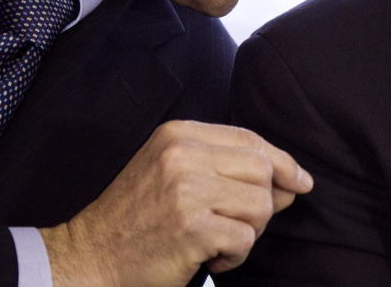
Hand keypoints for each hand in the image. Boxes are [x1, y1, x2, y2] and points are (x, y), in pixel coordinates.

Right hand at [39, 120, 312, 286]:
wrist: (90, 256)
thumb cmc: (136, 219)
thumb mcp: (174, 174)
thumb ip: (227, 169)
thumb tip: (293, 181)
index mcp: (179, 134)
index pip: (250, 139)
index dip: (283, 162)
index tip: (300, 181)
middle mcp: (182, 154)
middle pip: (263, 169)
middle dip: (265, 202)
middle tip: (239, 225)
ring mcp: (186, 189)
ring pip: (261, 204)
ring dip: (250, 231)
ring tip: (219, 240)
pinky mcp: (191, 227)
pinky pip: (246, 238)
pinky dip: (236, 255)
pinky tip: (212, 258)